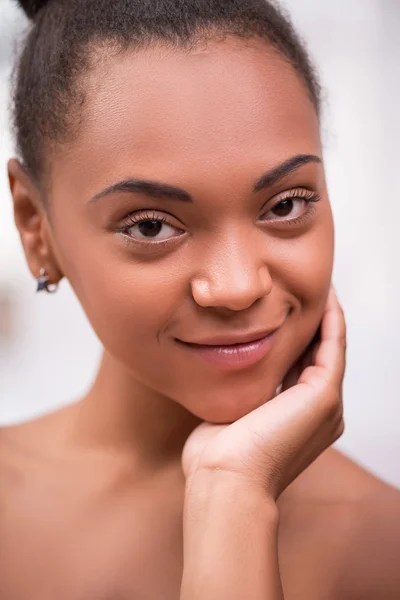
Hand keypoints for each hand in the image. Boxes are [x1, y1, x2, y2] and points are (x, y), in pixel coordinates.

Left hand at [182, 286, 345, 499]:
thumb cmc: (218, 456)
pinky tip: (323, 296)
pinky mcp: (325, 394)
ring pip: (330, 345)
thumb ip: (237, 392)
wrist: (226, 480)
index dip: (296, 337)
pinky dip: (330, 318)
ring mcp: (327, 403)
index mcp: (300, 419)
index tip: (283, 309)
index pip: (302, 366)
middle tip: (301, 288)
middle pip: (319, 353)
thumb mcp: (230, 414)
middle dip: (311, 321)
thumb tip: (222, 369)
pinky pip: (333, 344)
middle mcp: (321, 411)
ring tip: (316, 285)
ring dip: (325, 314)